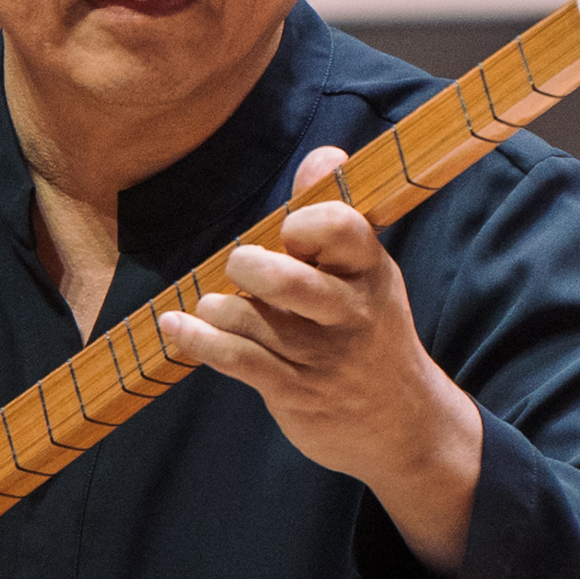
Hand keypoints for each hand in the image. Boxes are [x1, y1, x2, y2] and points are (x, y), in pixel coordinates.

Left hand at [154, 147, 485, 561]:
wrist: (403, 426)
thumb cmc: (368, 330)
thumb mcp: (365, 272)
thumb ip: (334, 214)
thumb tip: (324, 152)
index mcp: (369, 271)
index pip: (343, 229)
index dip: (308, 222)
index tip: (290, 229)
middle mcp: (349, 312)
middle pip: (294, 284)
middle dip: (255, 269)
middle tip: (243, 265)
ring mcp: (321, 357)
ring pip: (253, 322)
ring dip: (220, 308)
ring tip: (214, 305)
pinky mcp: (294, 392)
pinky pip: (236, 360)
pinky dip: (198, 339)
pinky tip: (176, 325)